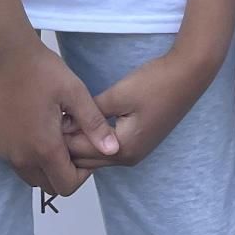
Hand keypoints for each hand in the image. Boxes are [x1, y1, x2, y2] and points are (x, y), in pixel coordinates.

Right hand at [0, 35, 119, 196]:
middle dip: (64, 172)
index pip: (67, 186)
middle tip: (73, 142)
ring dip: (46, 165)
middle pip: (48, 186)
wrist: (2, 54)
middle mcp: (20, 157)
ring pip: (31, 176)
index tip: (86, 149)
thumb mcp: (74, 93)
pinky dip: (29, 155)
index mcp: (43, 148)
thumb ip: (94, 124)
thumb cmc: (41, 70)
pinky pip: (16, 162)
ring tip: (56, 133)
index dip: (82, 175)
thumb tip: (113, 150)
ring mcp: (4, 151)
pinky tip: (37, 127)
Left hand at [62, 49, 212, 169]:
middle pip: (86, 160)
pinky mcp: (139, 142)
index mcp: (123, 149)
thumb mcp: (119, 95)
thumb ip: (91, 112)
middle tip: (48, 124)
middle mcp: (129, 158)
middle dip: (67, 145)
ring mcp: (136, 153)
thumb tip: (65, 124)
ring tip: (62, 122)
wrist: (189, 74)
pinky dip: (93, 140)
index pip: (80, 152)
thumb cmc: (155, 82)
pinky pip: (107, 149)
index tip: (45, 120)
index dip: (61, 137)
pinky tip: (83, 123)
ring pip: (96, 157)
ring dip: (80, 143)